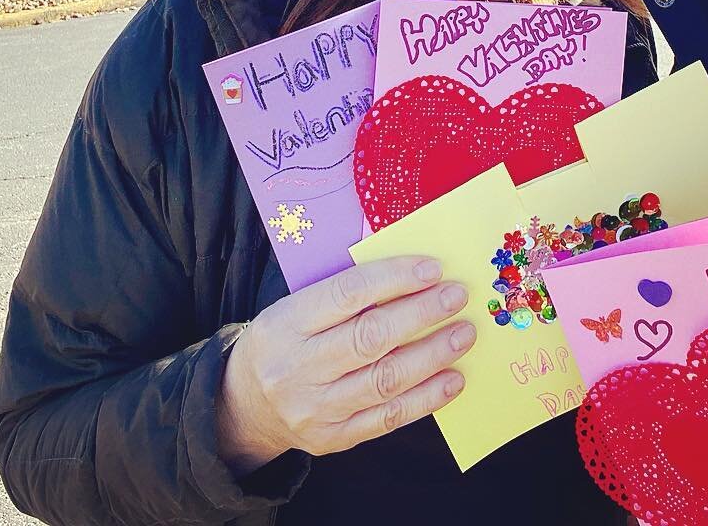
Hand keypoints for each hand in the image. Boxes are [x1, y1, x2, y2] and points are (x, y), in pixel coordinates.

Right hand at [216, 256, 473, 470]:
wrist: (243, 405)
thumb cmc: (284, 341)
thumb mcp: (294, 307)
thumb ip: (342, 293)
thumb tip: (410, 273)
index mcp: (285, 323)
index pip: (346, 294)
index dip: (394, 279)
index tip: (433, 269)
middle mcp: (297, 368)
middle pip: (369, 338)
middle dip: (421, 315)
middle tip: (457, 297)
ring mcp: (314, 409)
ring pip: (383, 381)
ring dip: (432, 356)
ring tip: (463, 335)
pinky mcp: (333, 438)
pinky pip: (387, 419)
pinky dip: (425, 399)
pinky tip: (452, 380)